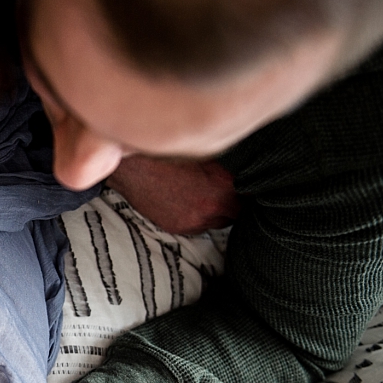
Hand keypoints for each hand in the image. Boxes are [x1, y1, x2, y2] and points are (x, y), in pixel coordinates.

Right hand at [106, 156, 238, 234]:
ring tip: (204, 196)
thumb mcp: (204, 156)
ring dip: (215, 212)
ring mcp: (192, 222)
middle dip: (231, 204)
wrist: (134, 167)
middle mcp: (209, 209)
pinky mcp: (177, 227)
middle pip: (234, 215)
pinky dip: (198, 217)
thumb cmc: (168, 155)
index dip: (246, 193)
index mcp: (221, 188)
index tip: (244, 188)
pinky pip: (197, 227)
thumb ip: (226, 171)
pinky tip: (189, 203)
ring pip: (216, 222)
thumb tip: (242, 177)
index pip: (248, 200)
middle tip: (224, 192)